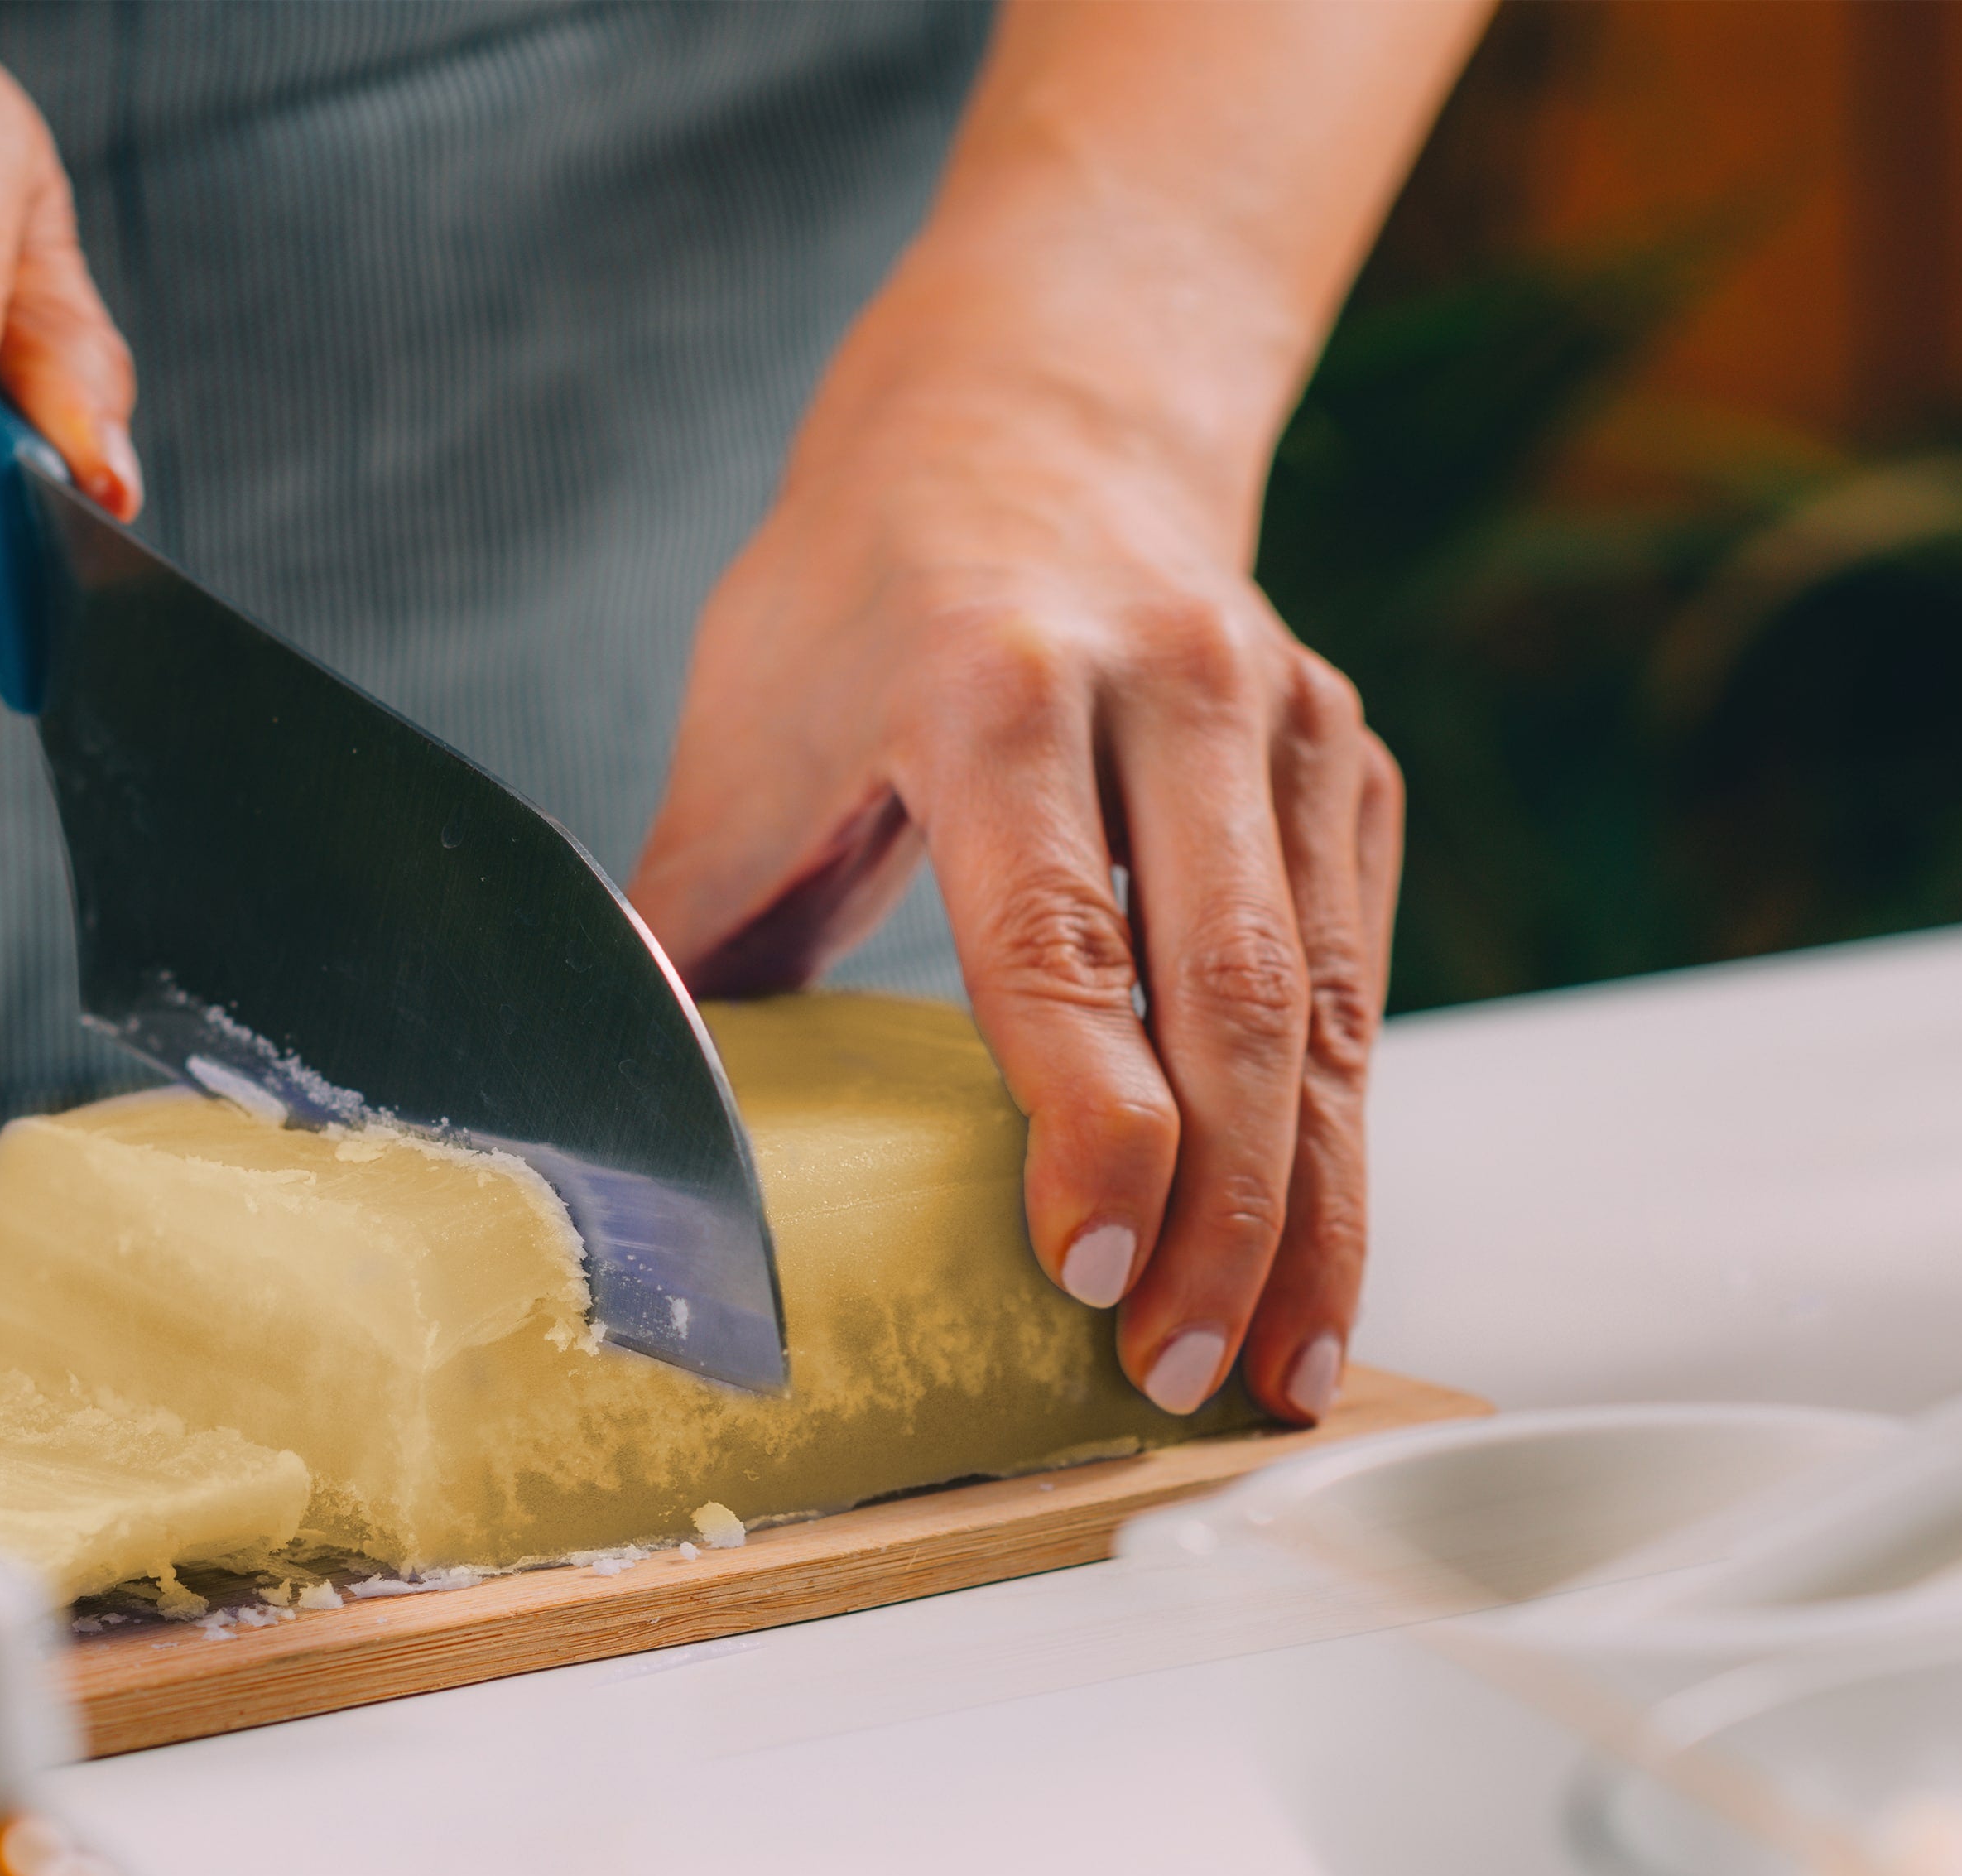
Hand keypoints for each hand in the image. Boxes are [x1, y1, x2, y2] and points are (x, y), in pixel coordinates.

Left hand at [630, 359, 1403, 1426]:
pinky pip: (1363, 979)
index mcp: (998, 678)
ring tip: (1278, 1370)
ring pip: (1331, 1005)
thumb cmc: (864, 586)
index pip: (1059, 932)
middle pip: (1233, 991)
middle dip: (1224, 1212)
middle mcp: (1174, 687)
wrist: (1040, 414)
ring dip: (1313, 1208)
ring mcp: (1286, 723)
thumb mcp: (749, 723)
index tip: (1089, 1270)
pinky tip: (1315, 1256)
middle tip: (1179, 1376)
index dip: (1087, 1116)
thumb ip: (692, 922)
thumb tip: (598, 1122)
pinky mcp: (1349, 767)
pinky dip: (1345, 1133)